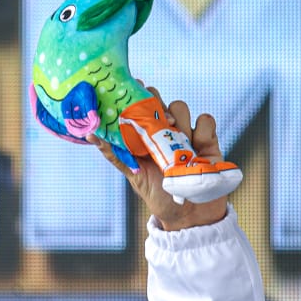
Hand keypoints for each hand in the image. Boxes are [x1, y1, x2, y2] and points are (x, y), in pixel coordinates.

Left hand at [90, 91, 229, 231]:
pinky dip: (202, 129)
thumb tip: (90, 135)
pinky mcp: (209, 141)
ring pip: (181, 107)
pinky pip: (205, 121)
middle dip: (155, 99)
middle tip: (152, 109)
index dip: (136, 94)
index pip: (139, 108)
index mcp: (145, 137)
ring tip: (175, 139)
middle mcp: (165, 132)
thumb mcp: (133, 175)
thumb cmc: (158, 195)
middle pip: (160, 102)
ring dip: (177, 117)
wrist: (189, 216)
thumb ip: (117, 154)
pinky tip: (198, 145)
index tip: (131, 83)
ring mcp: (187, 135)